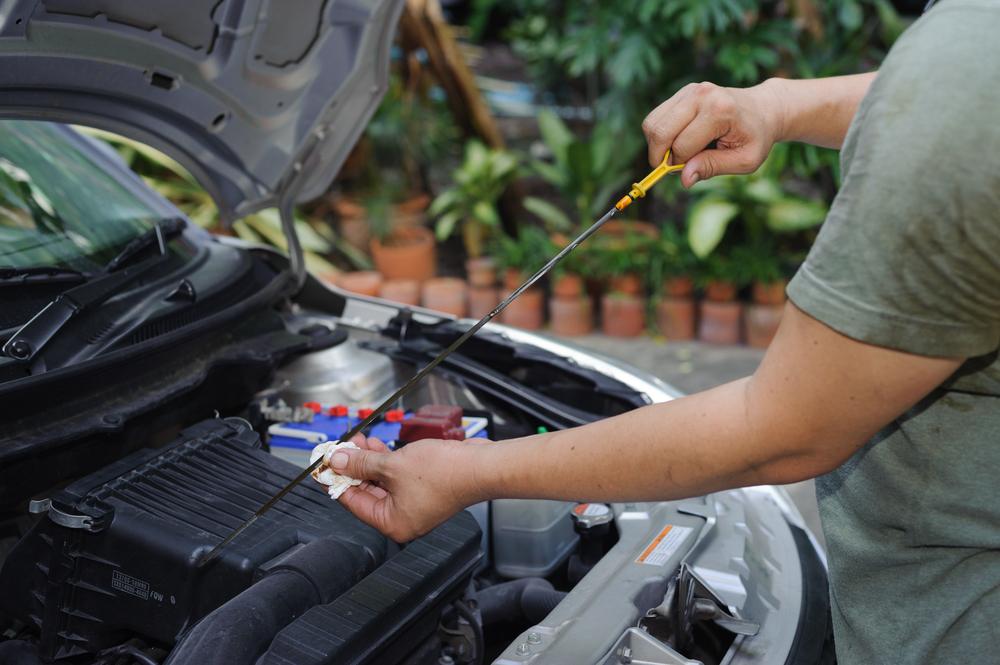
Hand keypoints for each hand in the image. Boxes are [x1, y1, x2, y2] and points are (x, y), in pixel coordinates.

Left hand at [327, 435, 486, 541]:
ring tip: (357, 441)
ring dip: (368, 460)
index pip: (352, 501)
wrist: (480, 466)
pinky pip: (396, 476)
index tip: (324, 465)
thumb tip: (339, 460)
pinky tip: (376, 446)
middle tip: (340, 448)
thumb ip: (362, 462)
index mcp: (392, 523)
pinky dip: (385, 461)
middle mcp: (402, 518)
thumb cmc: (447, 475)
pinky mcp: (423, 488)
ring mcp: (414, 503)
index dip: (336, 480)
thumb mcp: (393, 465)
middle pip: (365, 491)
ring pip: (381, 481)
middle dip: (353, 466)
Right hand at [642, 80, 783, 186]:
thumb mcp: (744, 160)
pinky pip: (655, 117)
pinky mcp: (682, 92)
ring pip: (651, 124)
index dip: (681, 165)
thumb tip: (684, 179)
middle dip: (660, 156)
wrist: (763, 109)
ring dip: (657, 145)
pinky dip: (660, 135)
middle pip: (660, 132)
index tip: (691, 170)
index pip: (682, 145)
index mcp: (719, 111)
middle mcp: (701, 95)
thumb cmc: (756, 137)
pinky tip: (678, 140)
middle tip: (674, 166)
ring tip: (678, 152)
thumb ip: (713, 168)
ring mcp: (689, 91)